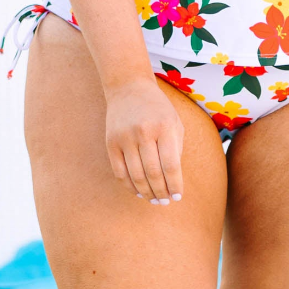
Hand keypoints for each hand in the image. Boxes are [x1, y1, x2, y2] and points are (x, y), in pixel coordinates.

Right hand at [104, 77, 184, 203]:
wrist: (129, 87)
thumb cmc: (158, 108)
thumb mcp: (174, 122)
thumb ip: (176, 150)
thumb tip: (173, 181)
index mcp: (165, 126)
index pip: (171, 165)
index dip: (175, 185)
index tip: (177, 197)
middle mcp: (144, 132)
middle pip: (153, 173)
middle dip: (161, 192)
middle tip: (165, 202)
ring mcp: (125, 137)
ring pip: (136, 176)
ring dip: (147, 193)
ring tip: (154, 200)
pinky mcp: (111, 142)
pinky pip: (120, 172)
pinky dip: (130, 186)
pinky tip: (138, 191)